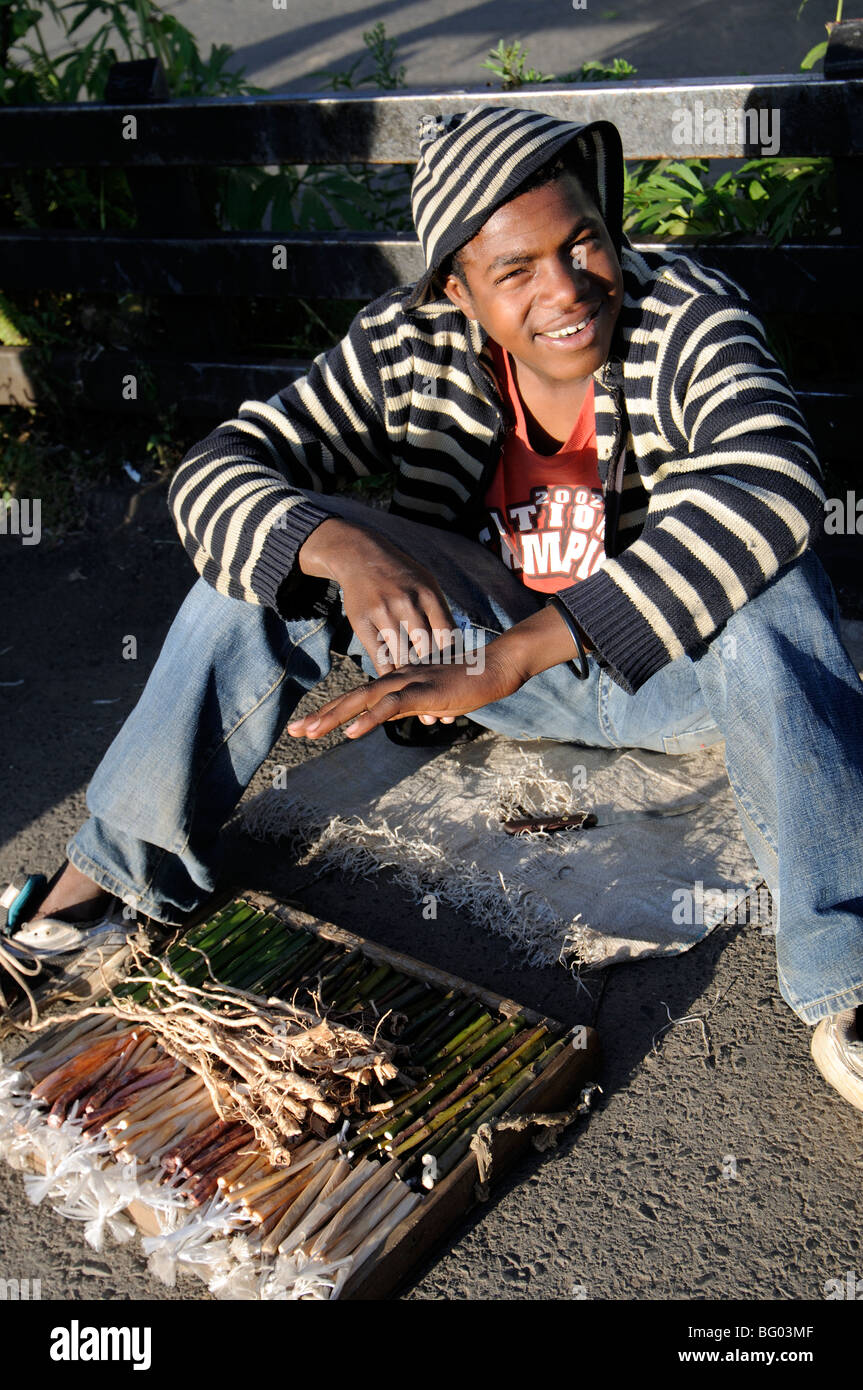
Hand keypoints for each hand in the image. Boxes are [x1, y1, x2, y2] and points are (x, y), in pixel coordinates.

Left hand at [287, 638, 525, 740]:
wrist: (493, 669)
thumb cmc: (467, 685)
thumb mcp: (436, 700)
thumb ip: (423, 708)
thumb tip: (424, 720)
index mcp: (395, 682)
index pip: (356, 697)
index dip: (329, 711)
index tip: (306, 725)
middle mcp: (395, 679)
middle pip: (350, 697)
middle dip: (320, 715)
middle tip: (294, 731)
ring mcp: (407, 683)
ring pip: (362, 700)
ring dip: (334, 717)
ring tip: (310, 733)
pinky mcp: (422, 692)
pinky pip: (390, 707)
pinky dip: (368, 719)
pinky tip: (351, 732)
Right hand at [298, 518, 456, 677]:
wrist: (361, 556)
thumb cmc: (401, 577)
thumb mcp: (427, 586)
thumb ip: (441, 615)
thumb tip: (458, 648)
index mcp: (429, 595)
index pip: (448, 638)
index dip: (453, 661)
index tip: (454, 676)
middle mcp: (408, 604)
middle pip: (427, 652)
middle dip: (433, 674)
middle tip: (438, 691)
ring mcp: (384, 614)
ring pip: (403, 659)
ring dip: (410, 678)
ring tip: (417, 691)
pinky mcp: (362, 623)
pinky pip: (379, 659)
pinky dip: (389, 674)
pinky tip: (395, 682)